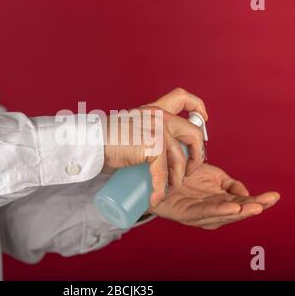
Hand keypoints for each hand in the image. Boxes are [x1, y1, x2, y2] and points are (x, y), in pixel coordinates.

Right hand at [103, 88, 207, 207]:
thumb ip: (146, 133)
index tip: (203, 119)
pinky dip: (161, 188)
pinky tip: (156, 197)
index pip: (183, 97)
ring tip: (170, 189)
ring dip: (178, 178)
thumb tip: (155, 155)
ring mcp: (157, 130)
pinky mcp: (152, 146)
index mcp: (155, 110)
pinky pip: (164, 172)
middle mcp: (159, 116)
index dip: (198, 107)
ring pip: (181, 158)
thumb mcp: (131, 128)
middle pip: (194, 132)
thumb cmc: (106, 140)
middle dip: (198, 154)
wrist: (91, 141)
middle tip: (190, 169)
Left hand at [148, 163, 279, 228]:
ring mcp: (198, 215)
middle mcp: (211, 211)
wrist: (158, 173)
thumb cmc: (184, 175)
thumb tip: (245, 195)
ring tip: (254, 207)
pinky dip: (217, 211)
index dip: (258, 201)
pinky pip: (202, 213)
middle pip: (235, 212)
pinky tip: (230, 208)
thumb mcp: (214, 175)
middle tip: (267, 202)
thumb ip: (231, 184)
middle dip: (252, 208)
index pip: (243, 203)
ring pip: (222, 215)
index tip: (273, 196)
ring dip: (239, 212)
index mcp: (220, 202)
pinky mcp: (184, 214)